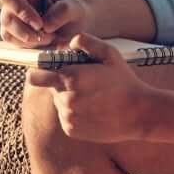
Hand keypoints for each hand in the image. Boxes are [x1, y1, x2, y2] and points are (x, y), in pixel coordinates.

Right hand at [0, 0, 91, 47]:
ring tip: (50, 39)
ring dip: (29, 41)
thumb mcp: (75, 8)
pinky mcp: (14, 34)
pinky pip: (14, 43)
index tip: (39, 24)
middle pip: (7, 17)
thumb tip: (45, 25)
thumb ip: (62, 11)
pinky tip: (45, 43)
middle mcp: (16, 2)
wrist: (77, 26)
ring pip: (8, 33)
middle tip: (47, 37)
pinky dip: (29, 46)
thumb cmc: (75, 12)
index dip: (20, 10)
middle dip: (26, 32)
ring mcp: (13, 18)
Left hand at [23, 34, 154, 143]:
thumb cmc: (125, 81)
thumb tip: (67, 43)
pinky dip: (75, 114)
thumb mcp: (110, 54)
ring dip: (69, 99)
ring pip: (59, 103)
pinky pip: (66, 118)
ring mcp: (67, 117)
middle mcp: (65, 99)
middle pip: (50, 89)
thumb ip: (86, 42)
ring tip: (93, 98)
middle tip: (84, 83)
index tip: (48, 70)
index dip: (39, 72)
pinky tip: (94, 110)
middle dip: (61, 84)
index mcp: (70, 78)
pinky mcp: (71, 130)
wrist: (139, 114)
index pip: (35, 76)